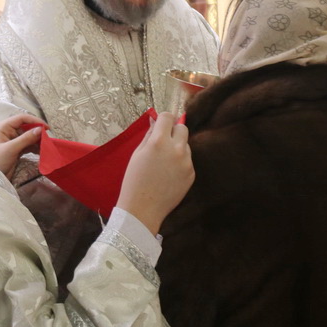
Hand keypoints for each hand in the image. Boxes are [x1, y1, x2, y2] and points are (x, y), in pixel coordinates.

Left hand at [0, 114, 44, 176]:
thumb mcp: (11, 149)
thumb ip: (26, 138)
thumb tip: (40, 129)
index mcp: (3, 127)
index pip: (22, 118)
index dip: (35, 121)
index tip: (47, 128)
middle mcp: (8, 131)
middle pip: (26, 127)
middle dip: (37, 132)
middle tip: (48, 139)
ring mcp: (12, 141)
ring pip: (28, 137)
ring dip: (37, 141)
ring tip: (46, 146)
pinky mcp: (16, 149)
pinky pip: (28, 145)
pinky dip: (35, 148)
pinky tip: (41, 152)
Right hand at [117, 112, 193, 235]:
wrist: (143, 209)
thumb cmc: (134, 181)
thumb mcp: (137, 154)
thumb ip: (149, 135)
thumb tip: (156, 121)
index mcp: (159, 142)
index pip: (168, 117)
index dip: (164, 119)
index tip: (162, 123)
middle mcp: (176, 149)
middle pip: (182, 128)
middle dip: (174, 131)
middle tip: (163, 141)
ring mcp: (186, 162)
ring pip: (186, 145)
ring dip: (177, 148)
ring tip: (163, 163)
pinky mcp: (191, 174)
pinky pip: (187, 161)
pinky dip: (180, 163)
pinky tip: (168, 175)